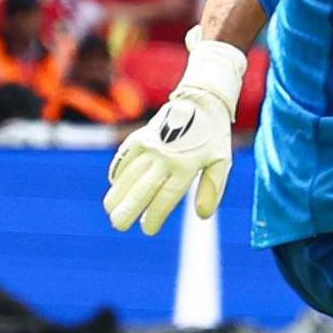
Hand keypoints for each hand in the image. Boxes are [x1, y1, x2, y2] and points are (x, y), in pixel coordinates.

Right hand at [103, 31, 244, 235]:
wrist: (202, 102)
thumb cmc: (214, 137)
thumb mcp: (222, 161)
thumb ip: (212, 188)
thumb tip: (202, 215)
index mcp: (187, 165)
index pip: (166, 197)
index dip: (155, 216)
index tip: (147, 230)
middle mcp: (165, 156)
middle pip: (142, 189)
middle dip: (129, 209)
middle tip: (118, 225)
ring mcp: (150, 145)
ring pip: (129, 175)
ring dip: (118, 194)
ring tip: (110, 211)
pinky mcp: (140, 136)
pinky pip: (124, 158)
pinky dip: (117, 172)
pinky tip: (114, 185)